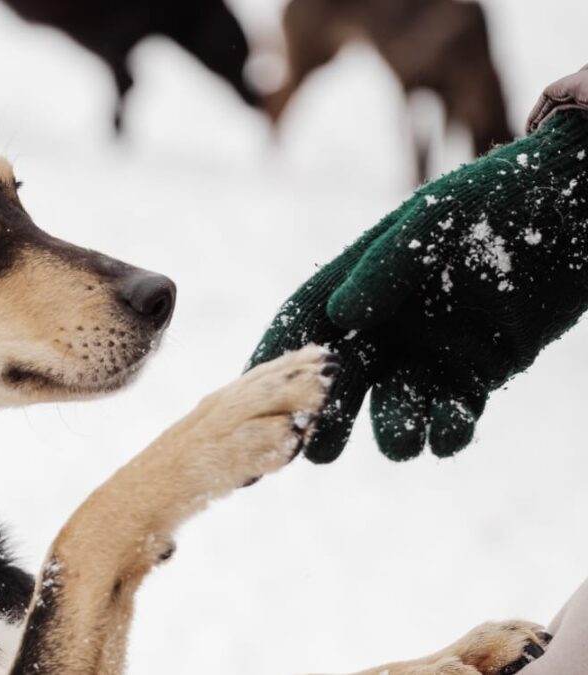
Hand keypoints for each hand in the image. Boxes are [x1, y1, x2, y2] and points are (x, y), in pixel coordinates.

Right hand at [251, 111, 587, 461]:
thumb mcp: (438, 220)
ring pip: (394, 407)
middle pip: (341, 377)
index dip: (275, 354)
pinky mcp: (477, 374)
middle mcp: (390, 320)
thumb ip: (387, 267)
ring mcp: (432, 351)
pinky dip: (447, 430)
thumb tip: (339, 320)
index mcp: (365, 278)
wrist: (579, 205)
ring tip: (402, 439)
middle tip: (315, 449)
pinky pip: (450, 415)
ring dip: (391, 430)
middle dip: (324, 415)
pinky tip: (450, 428)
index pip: (305, 319)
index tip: (249, 391)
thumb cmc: (503, 198)